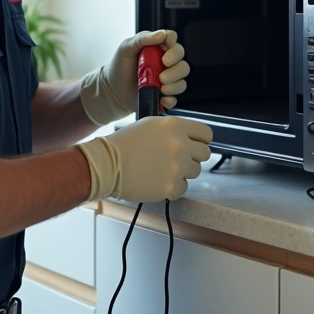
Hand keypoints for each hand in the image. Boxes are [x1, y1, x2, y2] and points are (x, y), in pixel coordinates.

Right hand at [76, 116, 212, 201]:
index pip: (206, 134)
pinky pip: (183, 187)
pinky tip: (157, 180)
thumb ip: (173, 130)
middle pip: (204, 153)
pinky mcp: (172, 187)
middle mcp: (180, 145)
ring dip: (183, 171)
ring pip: (195, 171)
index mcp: (175, 126)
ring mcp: (178, 167)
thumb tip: (188, 139)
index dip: (200, 140)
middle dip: (192, 156)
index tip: (194, 145)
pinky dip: (173, 186)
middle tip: (176, 159)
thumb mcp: (150, 125)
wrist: (107, 165)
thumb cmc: (124, 144)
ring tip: (162, 170)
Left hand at [79, 30, 190, 125]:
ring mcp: (166, 79)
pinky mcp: (165, 94)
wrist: (112, 90)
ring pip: (182, 80)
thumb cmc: (118, 67)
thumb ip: (143, 38)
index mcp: (157, 47)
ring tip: (160, 87)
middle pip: (182, 61)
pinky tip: (161, 97)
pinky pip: (176, 97)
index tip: (164, 52)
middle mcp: (165, 62)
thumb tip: (161, 34)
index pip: (173, 40)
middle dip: (175, 69)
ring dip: (174, 84)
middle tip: (161, 75)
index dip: (172, 45)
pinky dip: (171, 98)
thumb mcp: (126, 47)